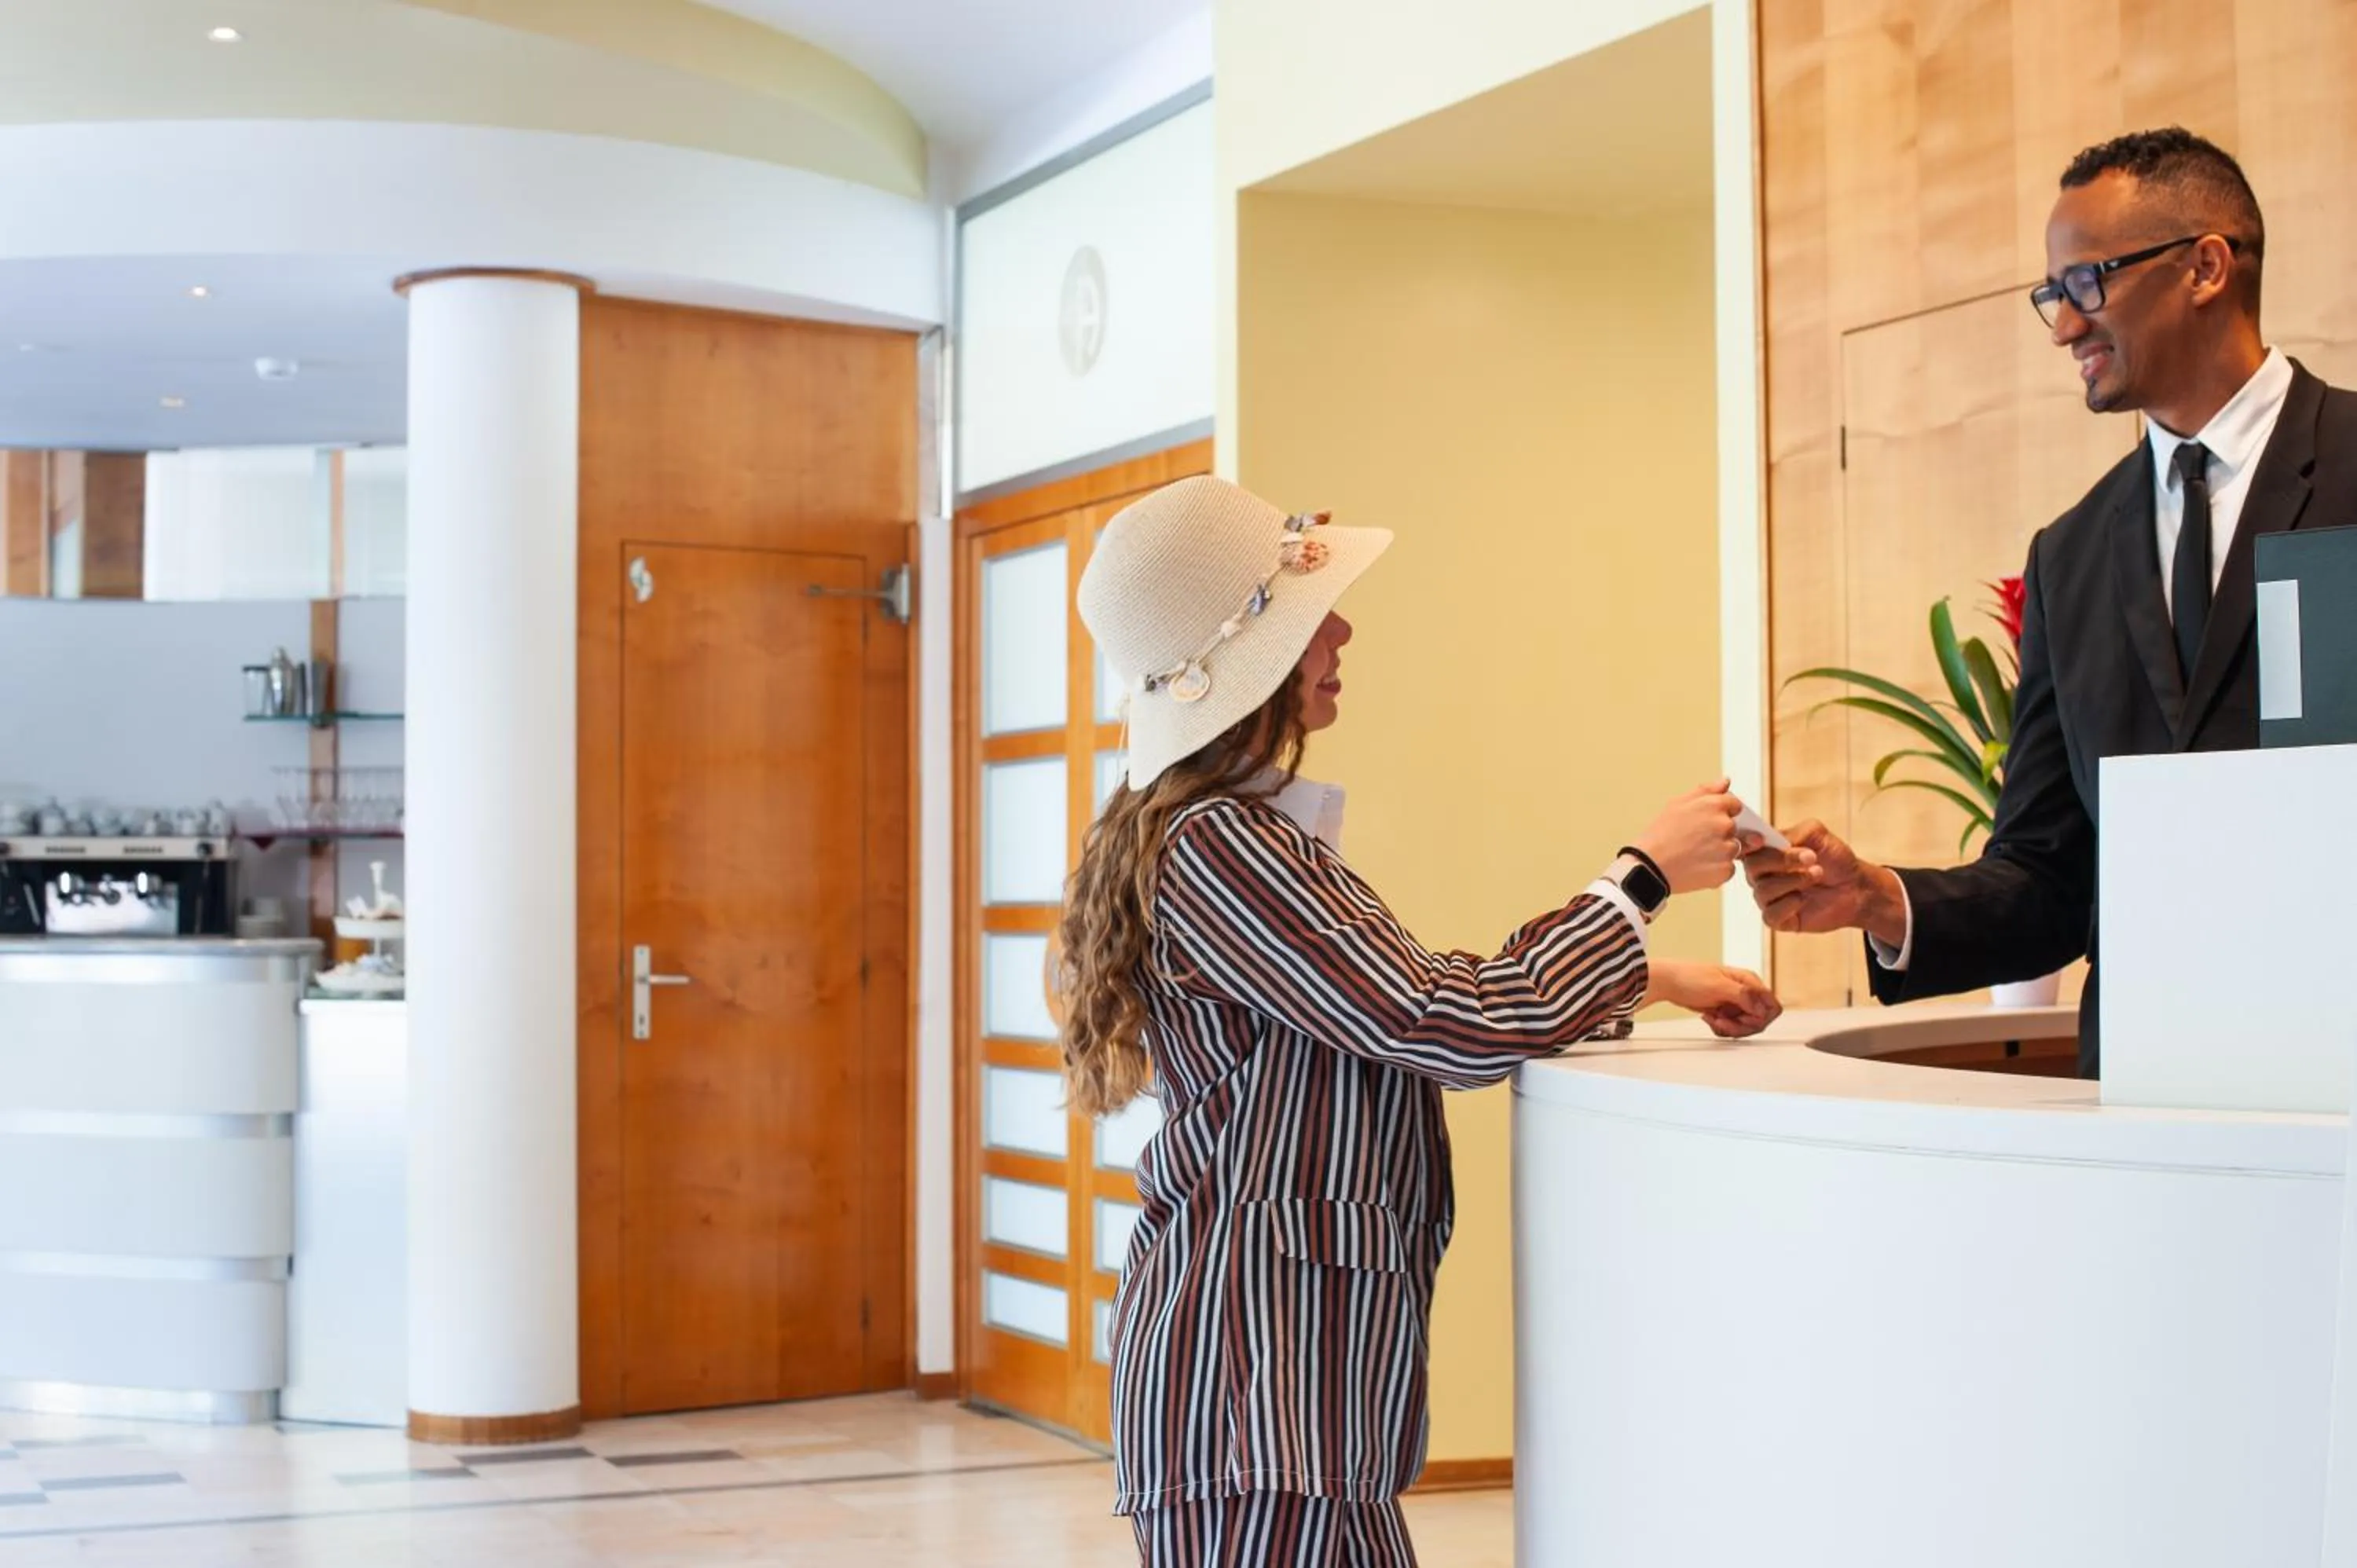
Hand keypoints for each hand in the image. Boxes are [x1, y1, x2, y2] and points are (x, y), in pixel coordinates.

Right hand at [1631, 779, 1744, 892]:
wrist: (1649, 867)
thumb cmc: (1660, 834)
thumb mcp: (1677, 804)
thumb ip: (1706, 790)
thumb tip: (1725, 782)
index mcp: (1714, 805)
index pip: (1735, 804)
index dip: (1722, 812)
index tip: (1706, 822)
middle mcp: (1724, 825)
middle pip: (1733, 828)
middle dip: (1720, 833)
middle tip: (1695, 841)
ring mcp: (1726, 849)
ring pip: (1732, 848)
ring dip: (1720, 852)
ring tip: (1695, 855)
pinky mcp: (1725, 870)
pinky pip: (1728, 868)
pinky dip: (1717, 869)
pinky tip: (1698, 867)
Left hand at [1645, 960, 1781, 1038]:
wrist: (1668, 983)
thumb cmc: (1689, 977)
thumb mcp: (1718, 985)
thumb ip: (1743, 996)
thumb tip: (1760, 1007)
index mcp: (1749, 981)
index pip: (1771, 1005)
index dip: (1760, 1017)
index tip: (1743, 1018)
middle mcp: (1746, 993)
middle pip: (1760, 1020)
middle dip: (1741, 1026)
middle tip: (1722, 1021)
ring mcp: (1736, 1003)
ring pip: (1746, 1027)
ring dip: (1729, 1028)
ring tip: (1713, 1020)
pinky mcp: (1726, 1012)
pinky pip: (1732, 1028)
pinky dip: (1721, 1028)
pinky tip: (1709, 1019)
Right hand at [1741, 820, 1906, 945]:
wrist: (1855, 887)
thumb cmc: (1833, 859)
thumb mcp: (1817, 834)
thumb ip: (1794, 833)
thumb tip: (1777, 844)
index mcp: (1766, 851)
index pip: (1743, 846)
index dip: (1746, 843)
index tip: (1761, 840)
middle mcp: (1762, 875)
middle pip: (1752, 867)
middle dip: (1781, 860)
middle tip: (1810, 858)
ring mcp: (1769, 898)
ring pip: (1763, 890)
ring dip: (1793, 880)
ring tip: (1817, 874)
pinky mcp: (1778, 919)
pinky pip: (1770, 914)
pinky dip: (1788, 905)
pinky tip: (1804, 899)